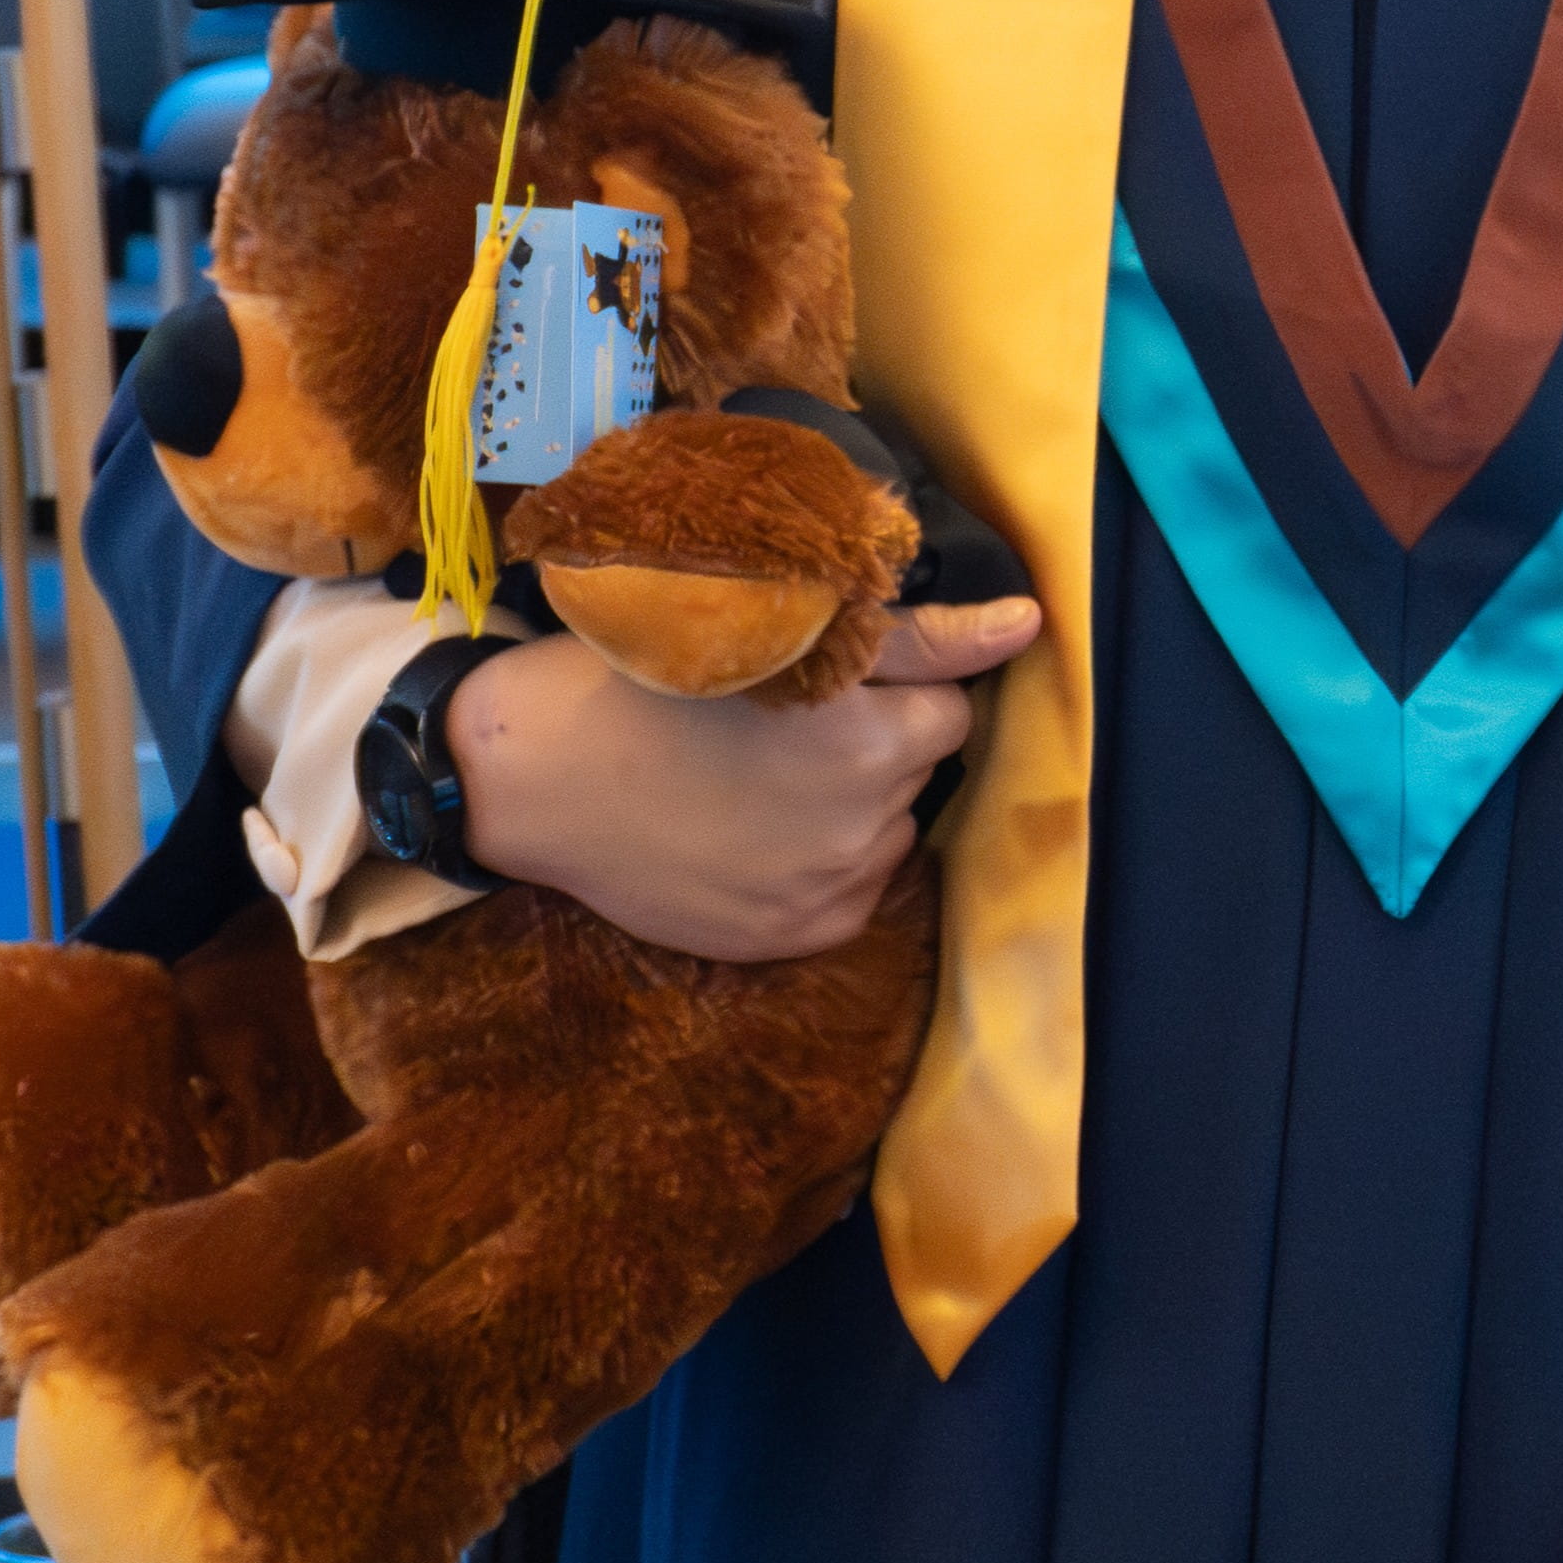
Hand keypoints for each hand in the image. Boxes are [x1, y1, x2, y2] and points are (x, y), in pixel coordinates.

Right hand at [452, 594, 1039, 963]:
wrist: (536, 774)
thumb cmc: (652, 676)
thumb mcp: (779, 626)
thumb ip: (918, 636)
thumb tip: (1025, 626)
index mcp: (870, 737)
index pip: (948, 704)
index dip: (894, 684)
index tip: (833, 680)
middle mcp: (863, 825)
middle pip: (919, 768)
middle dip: (878, 740)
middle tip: (787, 721)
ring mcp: (828, 890)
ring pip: (888, 830)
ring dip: (854, 803)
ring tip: (762, 775)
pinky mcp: (793, 936)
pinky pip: (853, 891)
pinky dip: (824, 861)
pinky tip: (755, 828)